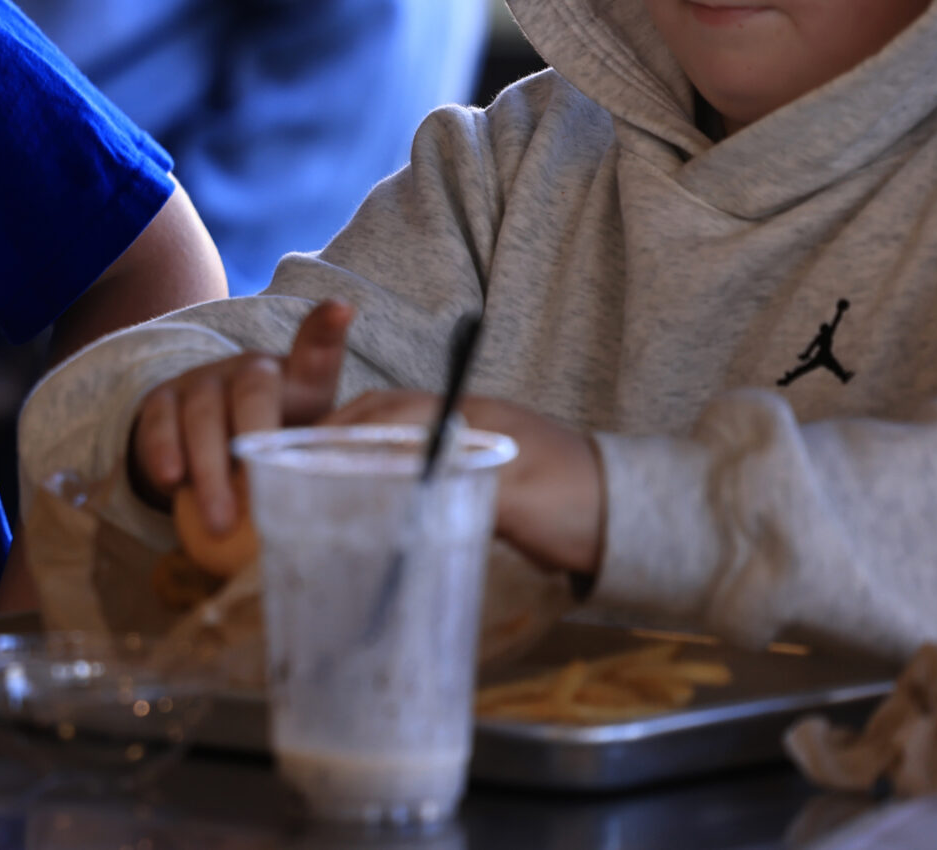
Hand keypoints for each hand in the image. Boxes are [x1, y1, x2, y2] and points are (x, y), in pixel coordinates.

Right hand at [132, 301, 354, 533]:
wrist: (205, 451)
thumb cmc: (273, 452)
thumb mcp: (306, 451)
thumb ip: (319, 462)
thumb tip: (344, 507)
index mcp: (296, 380)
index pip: (315, 352)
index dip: (325, 330)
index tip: (340, 310)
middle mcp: (249, 370)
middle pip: (254, 391)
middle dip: (256, 441)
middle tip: (262, 497)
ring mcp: (202, 381)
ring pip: (204, 412)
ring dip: (211, 468)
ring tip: (220, 521)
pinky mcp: (161, 400)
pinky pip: (160, 422)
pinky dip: (164, 451)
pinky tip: (170, 481)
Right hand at [322, 390, 604, 575]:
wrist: (636, 524)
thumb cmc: (574, 504)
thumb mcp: (511, 494)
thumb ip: (451, 483)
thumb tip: (388, 488)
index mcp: (467, 413)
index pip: (386, 412)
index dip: (340, 432)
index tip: (300, 457)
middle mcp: (464, 420)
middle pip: (384, 418)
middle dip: (339, 438)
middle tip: (299, 473)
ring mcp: (473, 445)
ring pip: (398, 440)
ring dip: (360, 455)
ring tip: (324, 488)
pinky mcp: (479, 475)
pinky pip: (418, 465)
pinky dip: (386, 476)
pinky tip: (372, 503)